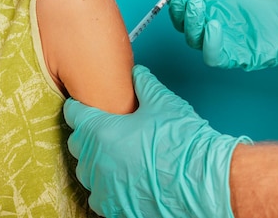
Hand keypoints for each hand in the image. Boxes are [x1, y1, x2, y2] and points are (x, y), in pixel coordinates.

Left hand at [64, 65, 249, 217]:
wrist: (204, 181)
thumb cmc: (182, 141)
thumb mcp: (163, 102)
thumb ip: (144, 84)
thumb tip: (137, 73)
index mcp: (100, 131)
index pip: (73, 113)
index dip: (81, 106)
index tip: (87, 106)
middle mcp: (95, 161)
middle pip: (77, 143)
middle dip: (88, 134)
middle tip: (107, 130)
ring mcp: (103, 188)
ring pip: (85, 172)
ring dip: (96, 162)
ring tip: (115, 156)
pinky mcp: (115, 209)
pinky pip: (99, 196)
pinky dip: (106, 187)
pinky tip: (122, 180)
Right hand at [154, 0, 277, 69]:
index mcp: (210, 4)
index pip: (181, 1)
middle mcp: (211, 24)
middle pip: (181, 21)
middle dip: (176, 7)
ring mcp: (222, 41)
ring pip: (193, 38)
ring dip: (191, 22)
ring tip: (197, 3)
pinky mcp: (236, 57)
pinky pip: (213, 55)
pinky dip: (210, 43)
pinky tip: (214, 25)